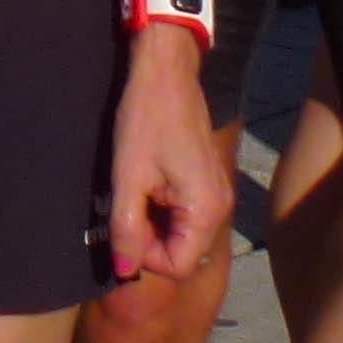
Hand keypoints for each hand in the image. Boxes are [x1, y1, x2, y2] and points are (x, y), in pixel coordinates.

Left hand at [103, 36, 228, 282]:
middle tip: (123, 204)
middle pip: (181, 251)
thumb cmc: (146, 118)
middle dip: (147, 238)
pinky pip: (184, 211)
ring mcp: (215, 193)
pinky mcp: (206, 179)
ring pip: (181, 231)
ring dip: (152, 221)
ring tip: (133, 188)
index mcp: (206, 211)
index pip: (177, 266)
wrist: (164, 71)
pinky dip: (161, 205)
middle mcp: (220, 207)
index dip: (144, 256)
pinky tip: (144, 179)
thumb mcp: (128, 177)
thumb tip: (124, 271)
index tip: (122, 225)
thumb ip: (127, 228)